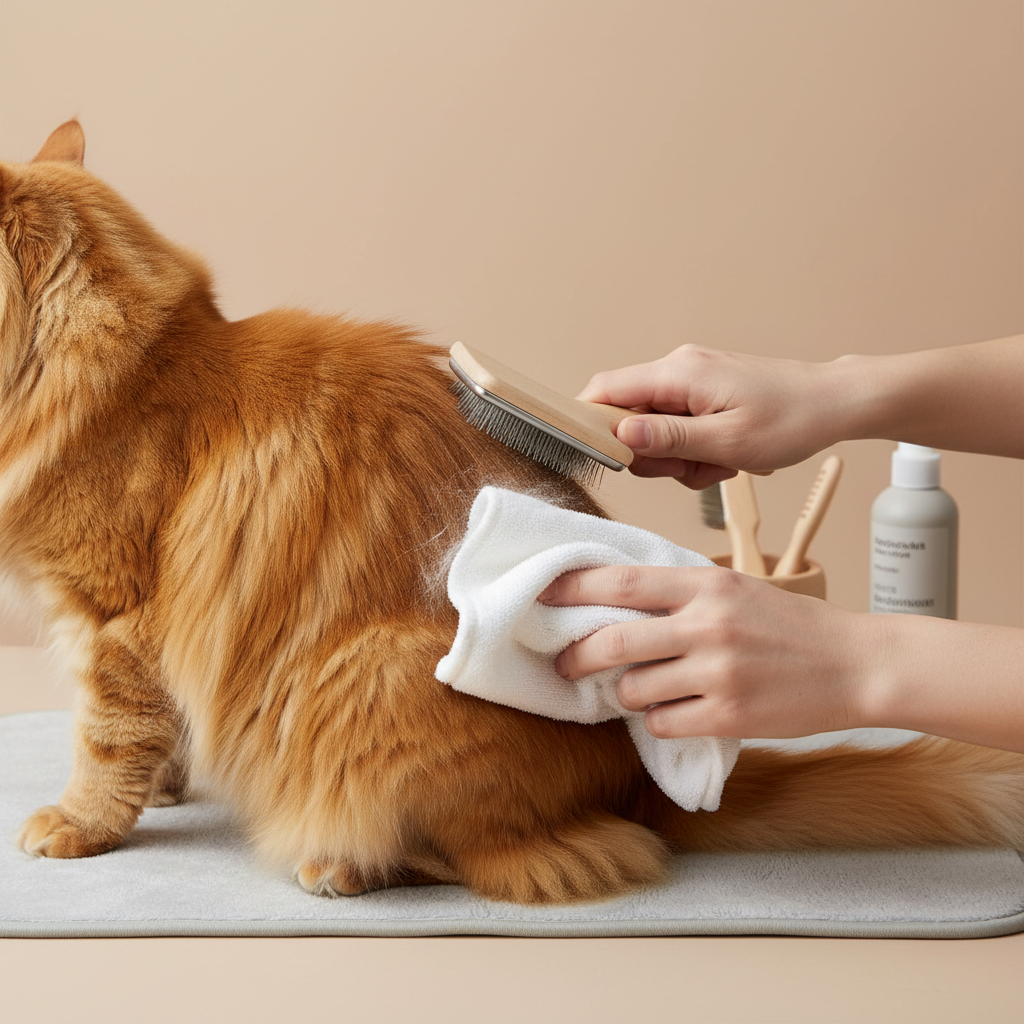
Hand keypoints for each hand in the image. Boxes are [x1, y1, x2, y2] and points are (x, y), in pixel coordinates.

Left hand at [541, 564, 874, 739]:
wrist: (856, 665)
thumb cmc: (792, 625)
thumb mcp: (737, 590)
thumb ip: (682, 593)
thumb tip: (617, 601)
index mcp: (707, 584)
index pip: (622, 581)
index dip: (574, 588)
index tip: (545, 594)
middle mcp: (708, 625)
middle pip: (613, 640)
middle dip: (577, 655)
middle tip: (565, 663)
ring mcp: (718, 672)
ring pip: (633, 689)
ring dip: (624, 694)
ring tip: (640, 689)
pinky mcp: (729, 716)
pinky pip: (663, 722)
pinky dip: (658, 719)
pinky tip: (675, 710)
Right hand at [577, 345, 849, 487]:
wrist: (835, 404)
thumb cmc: (792, 420)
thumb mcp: (727, 442)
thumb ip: (669, 439)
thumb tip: (620, 434)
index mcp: (678, 374)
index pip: (604, 390)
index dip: (592, 425)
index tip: (609, 459)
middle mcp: (678, 369)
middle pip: (626, 415)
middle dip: (650, 453)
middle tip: (688, 468)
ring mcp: (690, 380)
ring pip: (652, 427)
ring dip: (677, 456)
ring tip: (716, 462)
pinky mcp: (702, 392)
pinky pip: (677, 426)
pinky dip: (693, 449)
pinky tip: (723, 456)